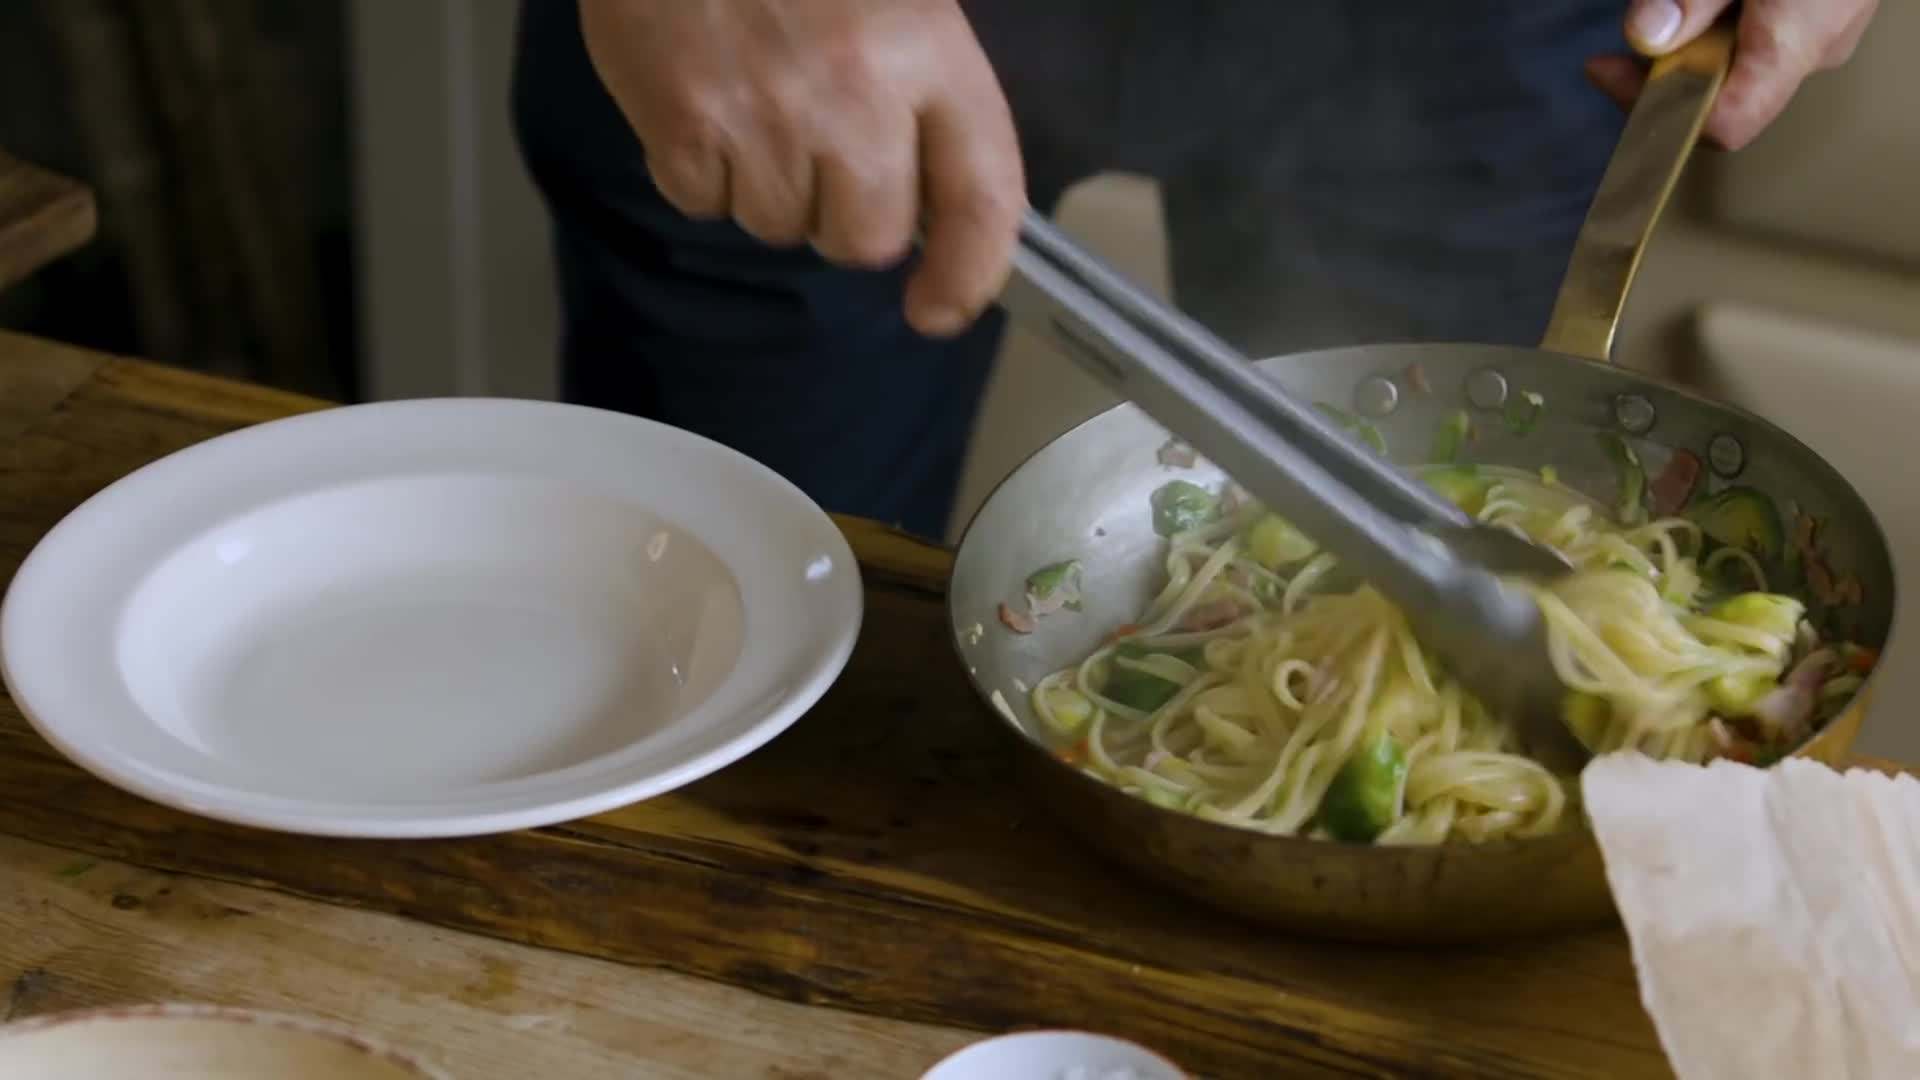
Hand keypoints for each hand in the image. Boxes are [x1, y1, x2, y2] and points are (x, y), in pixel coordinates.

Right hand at [579, 0, 1024, 336]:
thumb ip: (929, 99)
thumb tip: (941, 214)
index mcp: (929, 51)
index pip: (982, 197)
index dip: (970, 274)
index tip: (940, 307)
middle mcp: (857, 94)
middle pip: (867, 240)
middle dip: (845, 218)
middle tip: (820, 149)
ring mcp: (768, 115)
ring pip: (781, 226)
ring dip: (769, 186)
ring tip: (755, 100)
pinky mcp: (685, 126)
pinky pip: (704, 202)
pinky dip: (700, 170)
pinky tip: (705, 99)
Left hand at [1586, 0, 1879, 148]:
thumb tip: (1645, 37)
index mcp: (1798, 41)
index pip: (1724, 123)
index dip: (1656, 109)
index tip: (1608, 71)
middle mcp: (1818, 49)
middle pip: (1722, 89)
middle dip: (1669, 61)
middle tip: (1635, 27)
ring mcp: (1829, 33)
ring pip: (1741, 58)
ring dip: (1697, 34)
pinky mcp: (1827, 14)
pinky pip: (1765, 34)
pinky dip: (1728, 18)